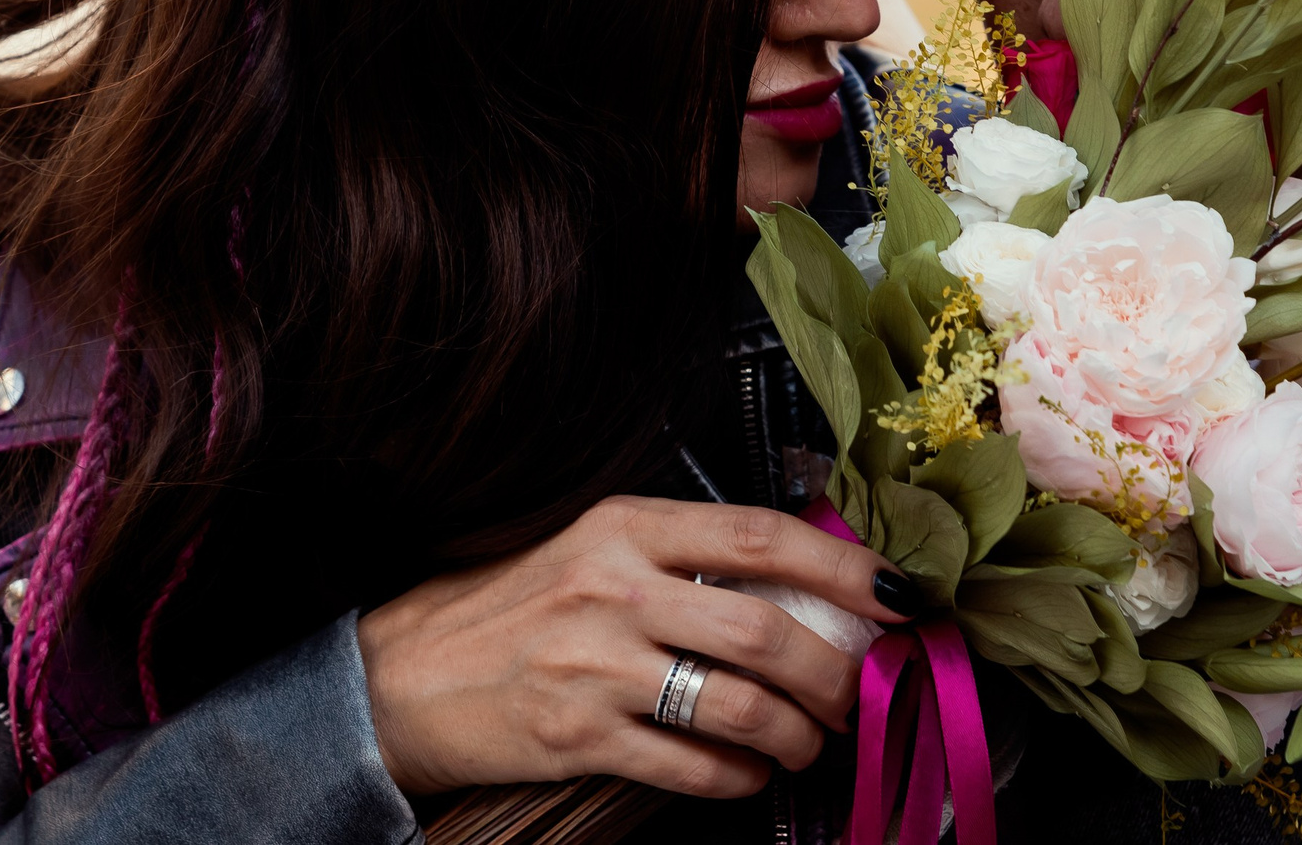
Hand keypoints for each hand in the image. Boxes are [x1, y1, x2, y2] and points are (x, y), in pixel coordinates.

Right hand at [356, 495, 912, 799]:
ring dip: (800, 734)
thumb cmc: (510, 606)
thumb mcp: (594, 546)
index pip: (763, 536)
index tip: (897, 595)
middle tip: (859, 691)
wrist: (404, 674)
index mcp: (628, 524)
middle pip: (768, 629)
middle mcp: (616, 586)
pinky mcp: (578, 737)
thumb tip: (804, 572)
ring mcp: (596, 665)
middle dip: (837, 673)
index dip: (845, 567)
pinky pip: (693, 768)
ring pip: (742, 705)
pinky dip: (741, 778)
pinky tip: (750, 773)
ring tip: (811, 741)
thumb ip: (684, 552)